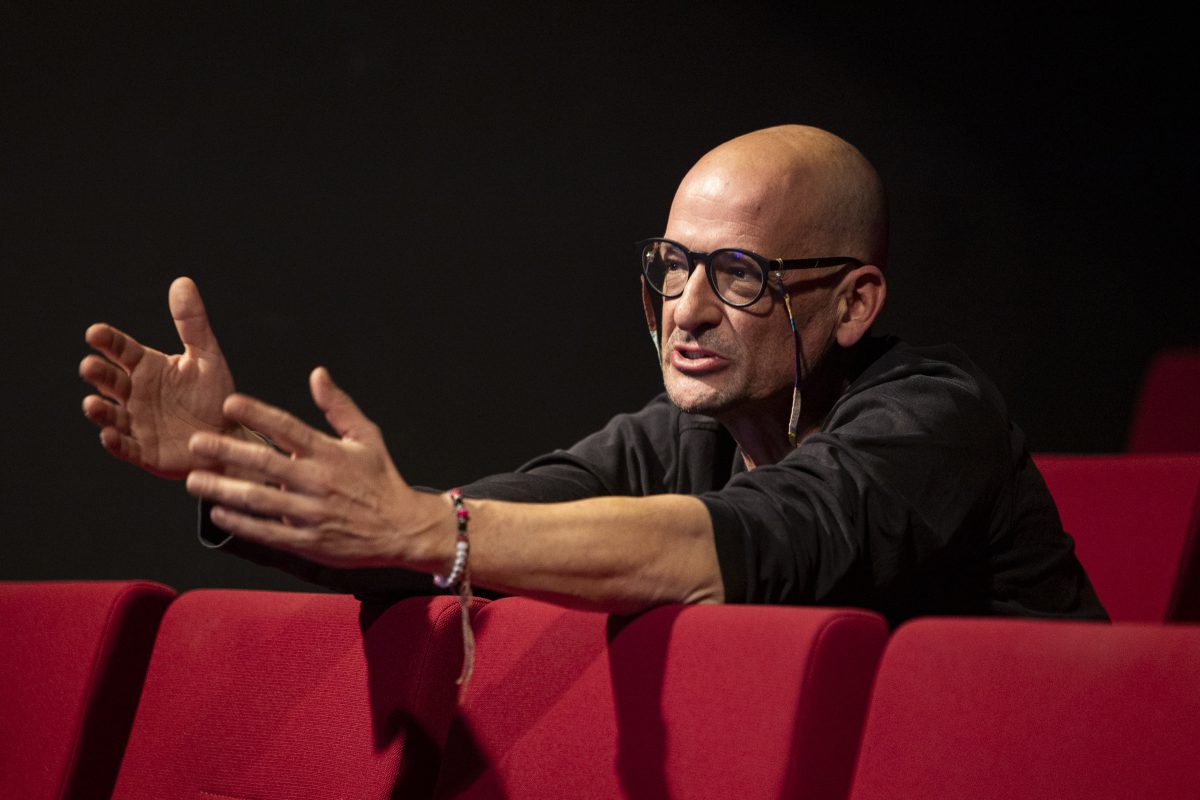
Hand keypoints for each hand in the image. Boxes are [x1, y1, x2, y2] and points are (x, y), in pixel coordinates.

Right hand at [80, 277, 237, 478]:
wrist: (231, 437)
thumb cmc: (215, 395)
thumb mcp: (207, 357)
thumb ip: (192, 323)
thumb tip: (182, 281)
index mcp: (147, 367)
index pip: (120, 349)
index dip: (107, 341)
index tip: (95, 333)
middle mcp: (135, 393)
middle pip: (109, 381)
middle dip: (98, 374)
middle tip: (90, 366)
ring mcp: (136, 423)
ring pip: (109, 415)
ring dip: (99, 410)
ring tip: (93, 404)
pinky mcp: (144, 451)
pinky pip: (125, 447)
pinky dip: (114, 442)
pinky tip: (109, 435)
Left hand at [184, 367, 445, 569]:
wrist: (404, 529)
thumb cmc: (382, 479)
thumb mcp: (367, 436)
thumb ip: (339, 406)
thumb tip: (317, 374)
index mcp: (330, 453)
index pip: (289, 428)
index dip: (258, 414)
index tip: (229, 403)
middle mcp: (318, 482)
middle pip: (265, 463)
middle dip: (226, 451)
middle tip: (196, 442)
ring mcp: (311, 513)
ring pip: (259, 500)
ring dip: (223, 489)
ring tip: (194, 480)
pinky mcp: (308, 541)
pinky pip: (267, 532)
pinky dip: (241, 523)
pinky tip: (219, 512)